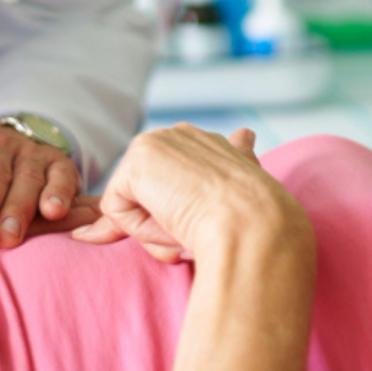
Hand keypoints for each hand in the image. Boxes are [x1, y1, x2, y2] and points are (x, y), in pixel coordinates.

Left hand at [73, 123, 307, 262]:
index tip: (190, 228)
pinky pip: (117, 212)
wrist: (250, 223)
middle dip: (163, 223)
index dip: (172, 207)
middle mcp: (179, 135)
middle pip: (148, 194)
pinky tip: (175, 223)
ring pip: (133, 204)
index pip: (173, 177)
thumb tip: (245, 134)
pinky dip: (142, 230)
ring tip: (190, 231)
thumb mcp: (245, 182)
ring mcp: (156, 144)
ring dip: (156, 229)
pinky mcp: (135, 163)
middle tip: (195, 236)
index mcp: (206, 141)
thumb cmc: (253, 213)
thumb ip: (239, 156)